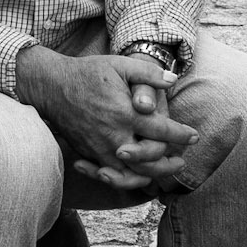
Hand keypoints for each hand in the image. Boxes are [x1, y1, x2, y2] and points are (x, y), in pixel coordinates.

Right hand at [14, 46, 196, 192]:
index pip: (162, 131)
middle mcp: (115, 135)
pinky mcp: (89, 154)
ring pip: (132, 174)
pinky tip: (137, 177)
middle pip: (150, 160)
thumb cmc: (88, 73)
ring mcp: (100, 148)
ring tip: (163, 173)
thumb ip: (148, 72)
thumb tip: (173, 80)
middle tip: (182, 162)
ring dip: (152, 176)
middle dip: (170, 163)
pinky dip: (127, 181)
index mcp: (126, 113)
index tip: (194, 136)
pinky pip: (112, 176)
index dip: (181, 136)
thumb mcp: (120, 65)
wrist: (52, 86)